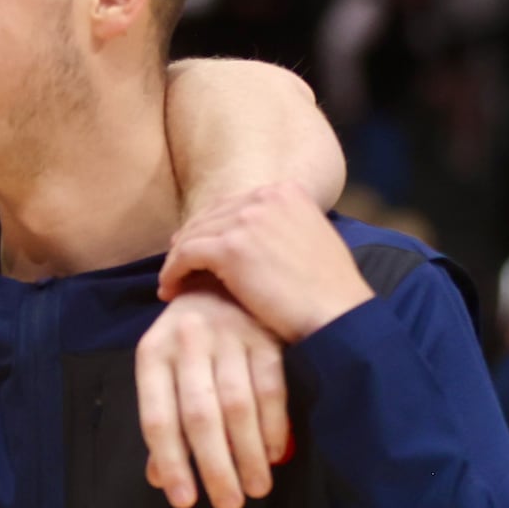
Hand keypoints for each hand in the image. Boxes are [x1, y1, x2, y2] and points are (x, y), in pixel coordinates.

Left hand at [136, 281, 289, 507]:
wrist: (219, 278)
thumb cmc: (187, 340)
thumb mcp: (165, 371)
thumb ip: (165, 422)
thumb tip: (161, 478)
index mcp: (152, 354)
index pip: (158, 418)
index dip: (171, 462)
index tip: (184, 501)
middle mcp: (186, 341)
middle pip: (200, 416)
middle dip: (215, 467)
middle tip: (229, 505)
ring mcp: (227, 335)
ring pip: (238, 406)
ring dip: (248, 454)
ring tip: (256, 488)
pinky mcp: (263, 334)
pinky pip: (271, 388)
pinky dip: (274, 426)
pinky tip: (275, 454)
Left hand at [158, 182, 373, 342]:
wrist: (338, 316)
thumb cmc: (329, 291)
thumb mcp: (313, 238)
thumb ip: (282, 226)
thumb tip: (250, 233)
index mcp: (287, 191)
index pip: (234, 204)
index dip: (213, 226)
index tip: (199, 246)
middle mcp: (266, 197)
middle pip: (211, 216)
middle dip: (191, 240)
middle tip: (177, 265)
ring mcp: (247, 220)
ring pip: (194, 235)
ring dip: (178, 260)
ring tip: (171, 283)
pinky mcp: (230, 248)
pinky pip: (186, 255)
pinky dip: (173, 273)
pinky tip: (170, 291)